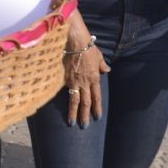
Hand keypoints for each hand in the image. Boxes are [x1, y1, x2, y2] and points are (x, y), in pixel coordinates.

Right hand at [63, 11, 108, 126]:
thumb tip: (106, 70)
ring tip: (72, 123)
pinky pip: (64, 90)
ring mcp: (73, 81)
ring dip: (73, 112)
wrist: (74, 41)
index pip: (96, 97)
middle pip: (85, 102)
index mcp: (94, 78)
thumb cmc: (87, 47)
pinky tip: (60, 106)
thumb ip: (102, 65)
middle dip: (84, 116)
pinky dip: (63, 98)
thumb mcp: (99, 56)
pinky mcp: (63, 77)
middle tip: (84, 126)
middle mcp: (84, 82)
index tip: (97, 117)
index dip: (97, 108)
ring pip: (74, 100)